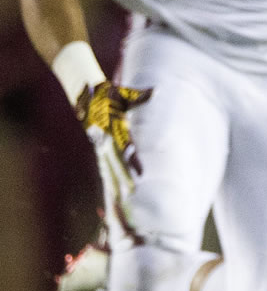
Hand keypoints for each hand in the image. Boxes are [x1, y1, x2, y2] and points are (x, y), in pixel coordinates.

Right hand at [76, 82, 152, 199]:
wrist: (87, 94)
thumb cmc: (110, 94)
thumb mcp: (124, 94)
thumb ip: (139, 96)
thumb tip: (155, 91)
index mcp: (114, 129)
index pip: (126, 148)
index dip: (133, 161)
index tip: (142, 174)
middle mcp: (105, 140)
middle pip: (116, 163)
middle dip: (123, 179)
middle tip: (132, 195)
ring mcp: (100, 145)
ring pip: (107, 167)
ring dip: (113, 183)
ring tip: (121, 199)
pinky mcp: (97, 148)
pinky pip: (103, 165)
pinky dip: (106, 179)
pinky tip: (109, 192)